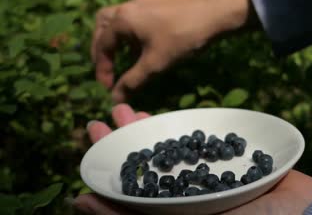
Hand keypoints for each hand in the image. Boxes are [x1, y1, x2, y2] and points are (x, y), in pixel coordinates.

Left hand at [73, 104, 311, 214]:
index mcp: (171, 213)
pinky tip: (173, 119)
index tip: (91, 134)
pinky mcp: (231, 165)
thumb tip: (81, 200)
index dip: (107, 162)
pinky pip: (202, 146)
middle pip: (148, 166)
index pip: (129, 188)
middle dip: (125, 140)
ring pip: (171, 152)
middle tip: (105, 115)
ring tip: (132, 108)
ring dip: (151, 131)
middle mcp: (186, 198)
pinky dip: (185, 132)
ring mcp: (208, 180)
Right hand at [92, 0, 249, 102]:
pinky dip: (130, 36)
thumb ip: (132, 81)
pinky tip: (141, 51)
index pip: (103, 45)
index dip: (102, 69)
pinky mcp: (155, 6)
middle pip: (103, 26)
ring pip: (118, 21)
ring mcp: (142, 4)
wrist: (214, 15)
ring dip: (115, 41)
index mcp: (123, 19)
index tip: (108, 88)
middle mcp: (128, 7)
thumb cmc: (182, 39)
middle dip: (101, 49)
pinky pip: (133, 20)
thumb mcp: (155, 64)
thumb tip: (115, 98)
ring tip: (121, 60)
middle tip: (105, 68)